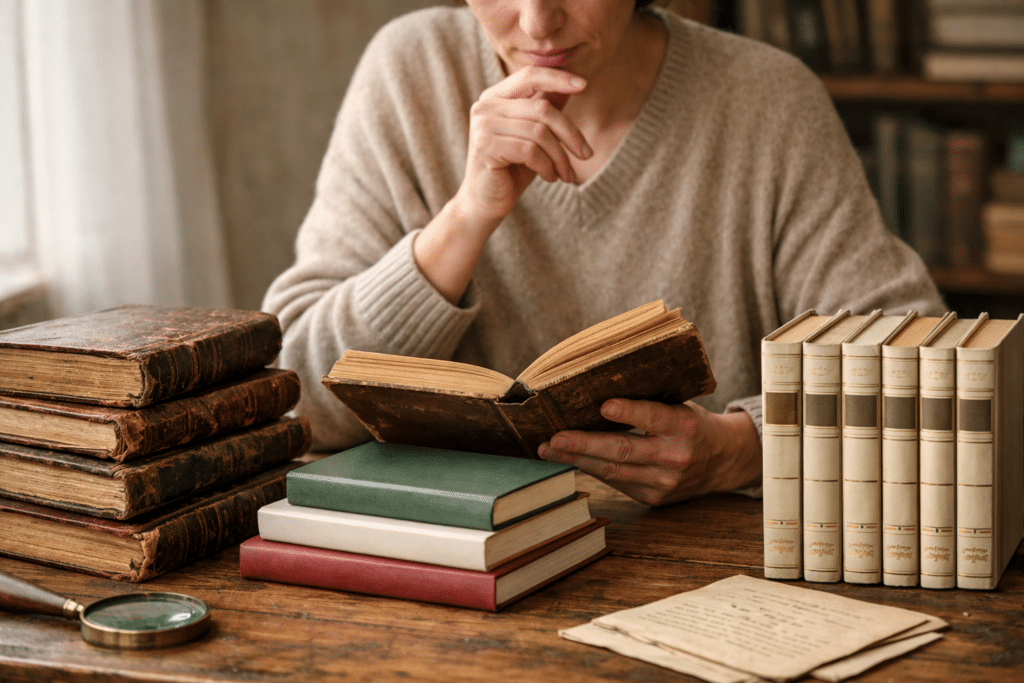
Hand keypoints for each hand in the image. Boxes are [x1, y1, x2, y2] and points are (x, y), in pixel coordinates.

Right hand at [414, 66, 592, 303]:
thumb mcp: (535, 137)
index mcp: (496, 97)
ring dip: (560, 157)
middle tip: (586, 155)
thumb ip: (547, 110)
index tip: (584, 85)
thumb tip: (572, 85)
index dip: (558, 78)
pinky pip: (530, 150)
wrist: (485, 203)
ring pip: (539, 132)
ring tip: (566, 174)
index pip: (530, 75)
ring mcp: (483, 125)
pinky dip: (547, 166)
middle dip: (570, 133)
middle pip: (542, 108)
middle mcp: (486, 106)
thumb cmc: (513, 169)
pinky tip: (550, 178)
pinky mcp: (486, 147)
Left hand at [537, 399, 761, 506]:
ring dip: (577, 460)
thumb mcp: (681, 406)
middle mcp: (676, 457)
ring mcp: (665, 482)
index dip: (630, 412)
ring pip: (614, 471)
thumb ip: (649, 402)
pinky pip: (616, 482)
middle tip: (554, 438)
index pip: (655, 417)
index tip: (603, 406)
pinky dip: (591, 470)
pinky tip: (570, 459)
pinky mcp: (654, 498)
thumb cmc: (692, 424)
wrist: (723, 461)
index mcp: (686, 426)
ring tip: (548, 450)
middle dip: (584, 444)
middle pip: (624, 451)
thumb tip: (597, 388)